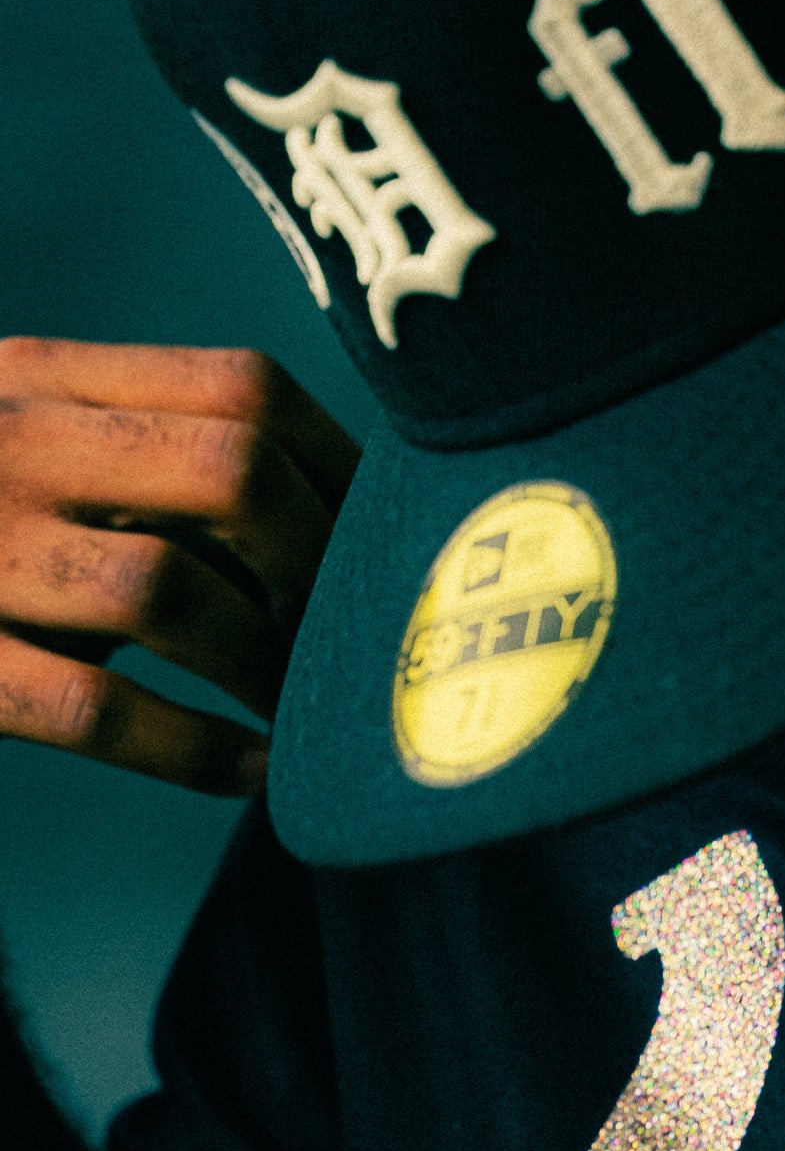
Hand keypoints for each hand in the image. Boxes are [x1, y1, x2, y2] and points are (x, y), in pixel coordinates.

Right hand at [0, 337, 359, 794]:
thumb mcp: (29, 443)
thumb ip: (149, 462)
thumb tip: (334, 529)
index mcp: (40, 378)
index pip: (244, 385)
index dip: (341, 470)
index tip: (380, 542)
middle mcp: (7, 444)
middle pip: (233, 470)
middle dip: (317, 563)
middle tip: (339, 629)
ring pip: (167, 590)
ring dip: (263, 662)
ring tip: (297, 703)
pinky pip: (88, 707)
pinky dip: (191, 749)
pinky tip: (247, 772)